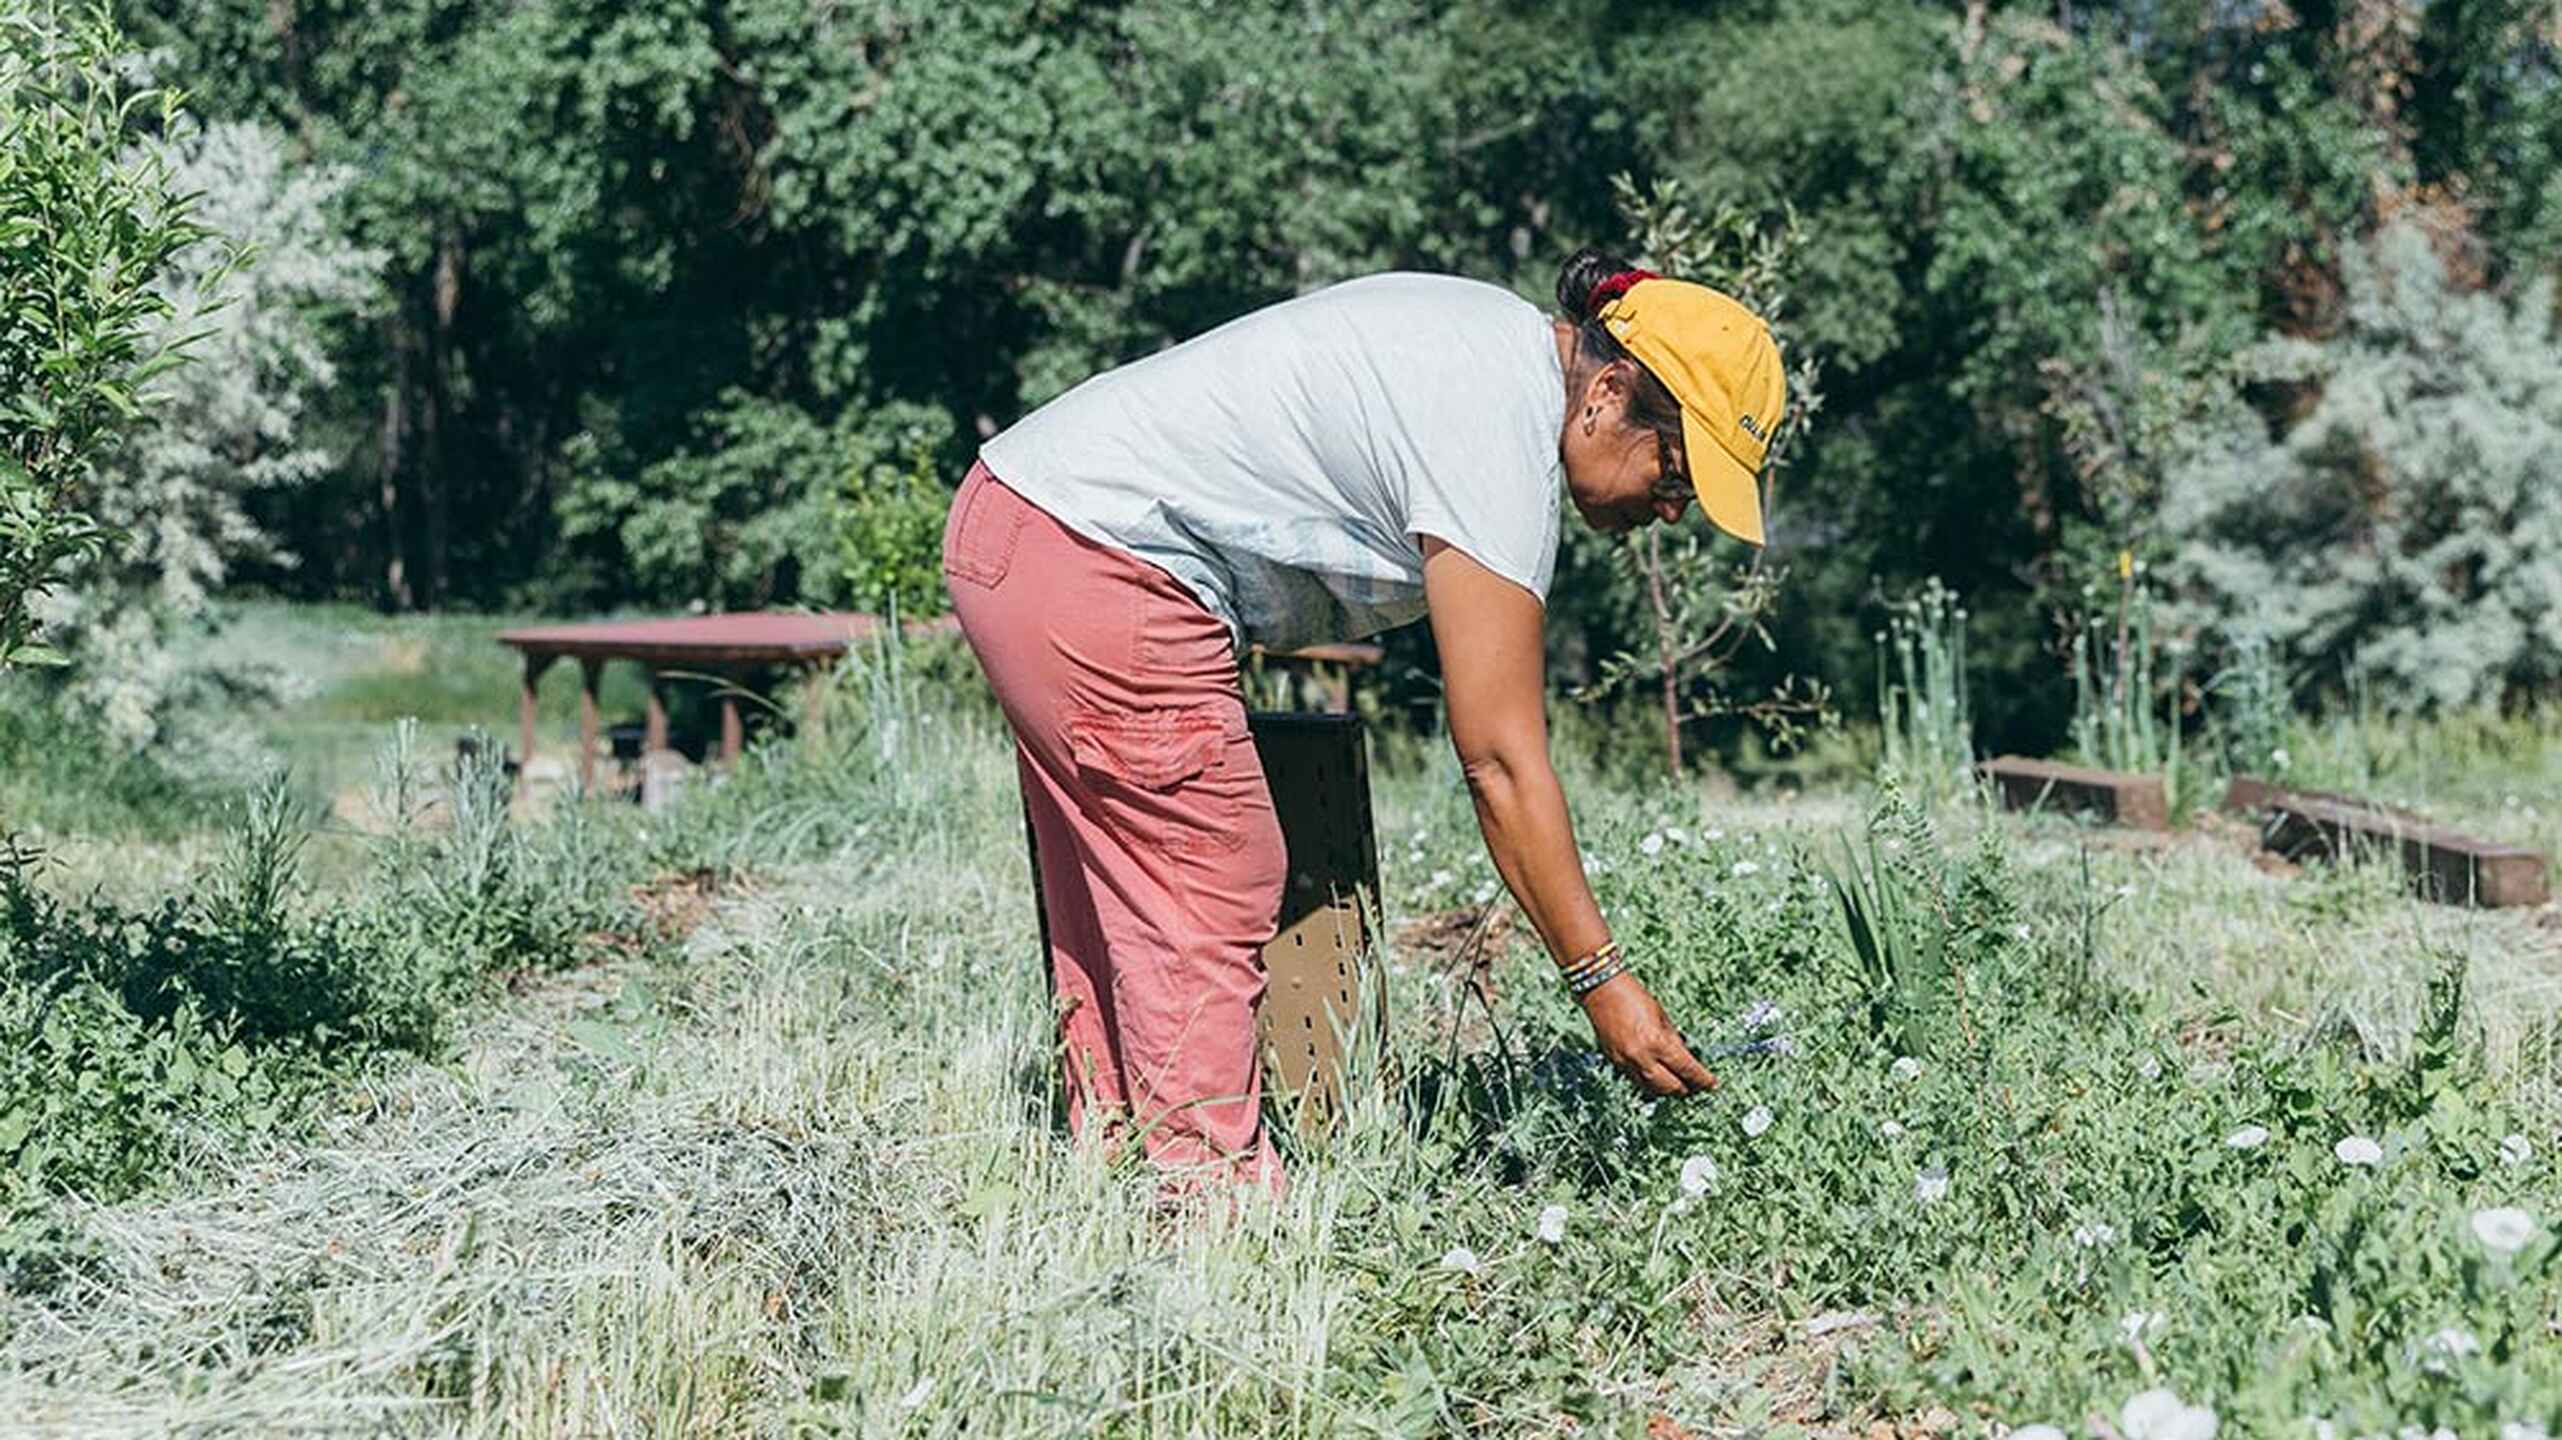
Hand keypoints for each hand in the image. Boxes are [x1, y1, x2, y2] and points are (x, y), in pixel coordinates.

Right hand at [1578, 974, 1717, 1095]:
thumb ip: (1673, 1039)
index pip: (1686, 1068)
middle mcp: (1641, 1056)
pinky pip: (1635, 1080)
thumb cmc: (1632, 995)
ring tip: (1677, 1086)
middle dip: (1685, 1088)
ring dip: (1666, 1090)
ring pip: (1651, 1088)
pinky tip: (1656, 1078)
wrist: (1601, 990)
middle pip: (1669, 1086)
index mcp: (1657, 1042)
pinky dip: (1648, 1082)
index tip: (1711, 1083)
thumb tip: (1684, 1057)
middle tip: (1696, 1087)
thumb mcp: (1662, 1016)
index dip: (1702, 1079)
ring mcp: (1625, 1061)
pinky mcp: (1614, 1062)